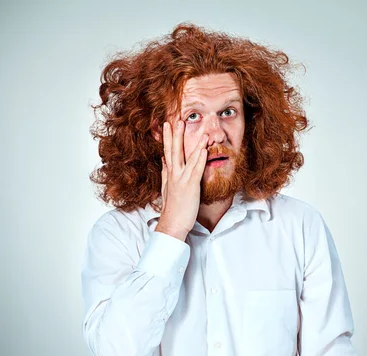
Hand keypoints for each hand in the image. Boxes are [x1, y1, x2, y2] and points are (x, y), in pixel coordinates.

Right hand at [155, 120, 207, 240]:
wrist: (172, 223)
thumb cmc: (172, 208)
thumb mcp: (166, 187)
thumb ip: (165, 172)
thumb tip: (164, 160)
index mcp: (170, 174)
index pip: (168, 151)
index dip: (168, 137)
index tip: (167, 124)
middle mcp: (174, 174)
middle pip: (173, 150)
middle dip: (175, 134)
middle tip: (176, 119)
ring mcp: (181, 179)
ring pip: (185, 157)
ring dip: (190, 142)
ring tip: (194, 129)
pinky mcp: (190, 186)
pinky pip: (195, 169)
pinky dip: (199, 158)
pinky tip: (203, 149)